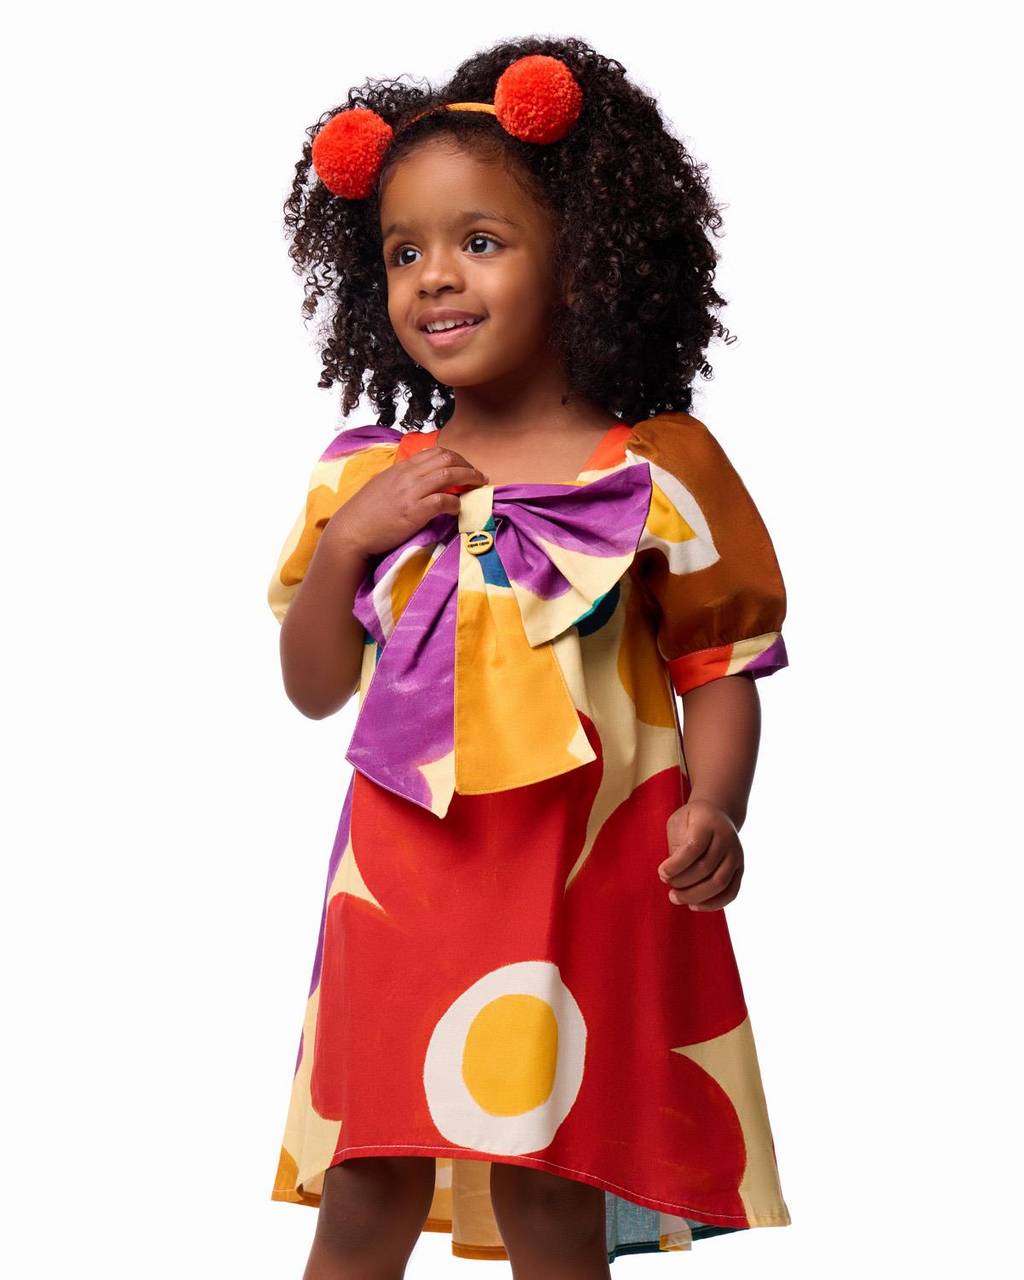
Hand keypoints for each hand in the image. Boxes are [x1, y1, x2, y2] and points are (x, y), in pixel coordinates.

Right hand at [324, 447, 489, 558]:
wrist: (351, 531)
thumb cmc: (366, 512)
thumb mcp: (383, 485)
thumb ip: (403, 479)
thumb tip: (421, 478)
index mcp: (402, 468)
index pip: (436, 452)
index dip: (457, 458)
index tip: (466, 467)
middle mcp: (408, 476)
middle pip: (447, 459)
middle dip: (468, 466)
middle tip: (479, 477)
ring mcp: (411, 493)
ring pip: (449, 475)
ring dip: (469, 479)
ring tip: (479, 487)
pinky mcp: (414, 512)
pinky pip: (443, 500)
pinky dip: (456, 503)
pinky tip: (458, 508)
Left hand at [657, 797, 744, 911]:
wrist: (718, 814)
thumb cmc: (692, 820)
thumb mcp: (678, 822)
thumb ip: (675, 846)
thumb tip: (669, 876)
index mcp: (709, 823)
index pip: (694, 848)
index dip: (676, 864)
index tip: (661, 873)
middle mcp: (727, 839)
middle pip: (706, 868)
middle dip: (683, 882)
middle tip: (668, 888)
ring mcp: (736, 855)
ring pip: (719, 883)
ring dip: (695, 896)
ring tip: (676, 897)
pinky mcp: (740, 869)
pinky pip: (731, 892)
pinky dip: (713, 904)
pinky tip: (694, 905)